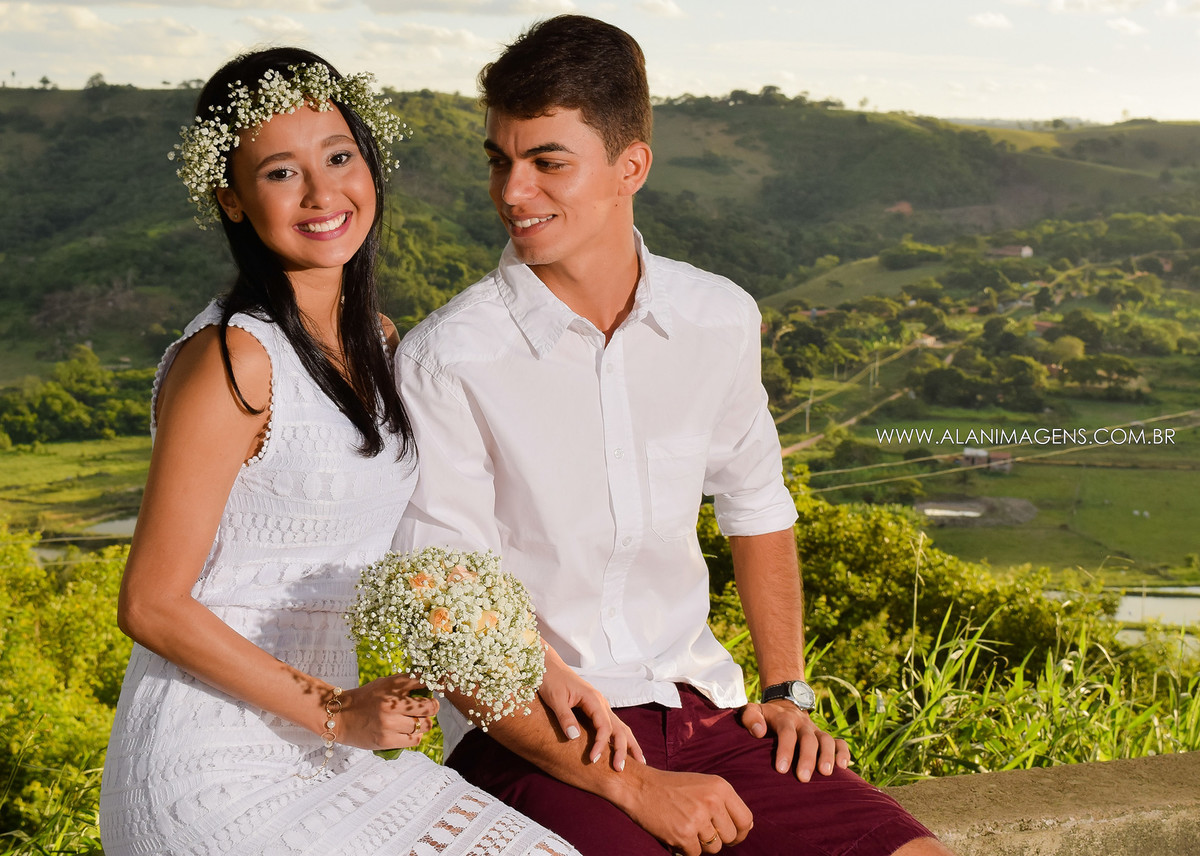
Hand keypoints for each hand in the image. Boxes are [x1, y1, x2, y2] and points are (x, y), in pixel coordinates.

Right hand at [336, 674, 438, 750]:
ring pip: (423, 725)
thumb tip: (429, 685)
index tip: (435, 690)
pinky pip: (413, 740)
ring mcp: (389, 723)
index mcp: (392, 686)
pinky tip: (411, 733)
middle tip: (430, 709)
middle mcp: (391, 703)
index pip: (423, 682)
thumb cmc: (365, 699)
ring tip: (418, 722)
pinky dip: (416, 736)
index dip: (434, 686)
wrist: (339, 717)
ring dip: (425, 724)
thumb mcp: (383, 684)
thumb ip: (404, 684)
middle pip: (430, 707)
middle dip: (433, 708)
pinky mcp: (386, 740)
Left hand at [539, 644, 645, 770]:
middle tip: (620, 769)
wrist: (548, 665)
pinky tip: (624, 748)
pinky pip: (612, 725)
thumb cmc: (551, 679)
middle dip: (622, 749)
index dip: (601, 744)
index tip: (594, 759)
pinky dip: (621, 737)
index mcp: (593, 699)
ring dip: (629, 744)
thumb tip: (574, 738)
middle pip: (618, 727)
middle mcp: (601, 702)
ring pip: (620, 726)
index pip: (604, 726)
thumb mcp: (555, 698)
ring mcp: (600, 705)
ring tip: (639, 762)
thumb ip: (565, 717)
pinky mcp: (595, 708)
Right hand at [621, 766, 751, 854]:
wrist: (639, 786)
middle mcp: (712, 801)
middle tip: (698, 829)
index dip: (740, 832)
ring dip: (699, 844)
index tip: (730, 836)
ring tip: (683, 825)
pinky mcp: (684, 834)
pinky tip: (674, 831)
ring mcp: (698, 818)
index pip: (746, 819)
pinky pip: (695, 853)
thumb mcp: (703, 785)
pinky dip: (684, 848)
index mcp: (720, 787)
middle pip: (730, 837)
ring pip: (713, 848)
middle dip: (716, 839)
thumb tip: (747, 827)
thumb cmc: (671, 787)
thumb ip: (724, 803)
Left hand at [740, 701, 850, 780]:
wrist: (784, 705)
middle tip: (803, 778)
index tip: (781, 769)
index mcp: (784, 718)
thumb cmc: (765, 716)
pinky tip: (843, 767)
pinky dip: (843, 753)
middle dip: (807, 758)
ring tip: (826, 774)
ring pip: (827, 740)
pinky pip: (839, 742)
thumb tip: (758, 731)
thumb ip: (750, 717)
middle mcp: (803, 724)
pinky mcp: (825, 737)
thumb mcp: (753, 711)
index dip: (785, 750)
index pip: (787, 732)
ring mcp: (816, 730)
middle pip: (809, 739)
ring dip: (828, 756)